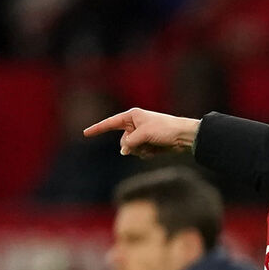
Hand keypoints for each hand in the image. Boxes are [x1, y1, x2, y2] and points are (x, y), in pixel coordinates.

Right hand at [82, 107, 199, 158]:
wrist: (183, 136)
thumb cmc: (165, 129)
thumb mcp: (143, 134)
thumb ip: (129, 142)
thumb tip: (123, 151)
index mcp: (132, 116)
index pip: (110, 123)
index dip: (97, 128)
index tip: (85, 133)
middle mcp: (135, 125)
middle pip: (123, 141)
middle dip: (131, 146)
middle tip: (145, 142)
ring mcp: (141, 135)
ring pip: (131, 149)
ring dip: (140, 151)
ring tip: (153, 146)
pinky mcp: (148, 144)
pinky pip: (140, 153)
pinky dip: (146, 154)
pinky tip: (157, 150)